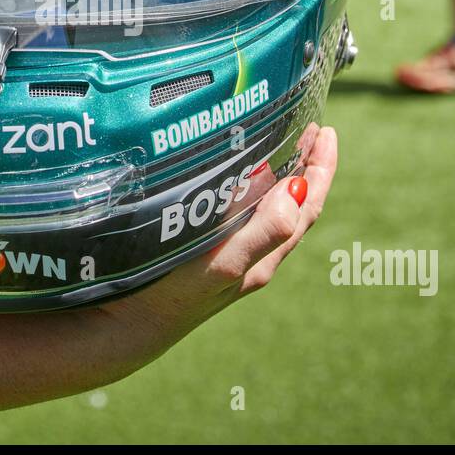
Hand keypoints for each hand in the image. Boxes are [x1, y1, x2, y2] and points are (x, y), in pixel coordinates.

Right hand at [106, 124, 337, 337]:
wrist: (128, 327)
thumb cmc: (174, 295)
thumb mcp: (224, 263)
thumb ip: (263, 232)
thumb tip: (298, 189)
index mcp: (265, 255)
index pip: (306, 206)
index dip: (321, 169)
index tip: (327, 131)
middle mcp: (253, 255)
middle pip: (293, 206)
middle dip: (305, 166)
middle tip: (310, 127)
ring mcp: (229, 253)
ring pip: (268, 210)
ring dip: (279, 175)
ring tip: (281, 142)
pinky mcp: (205, 251)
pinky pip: (240, 214)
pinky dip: (248, 188)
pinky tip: (233, 177)